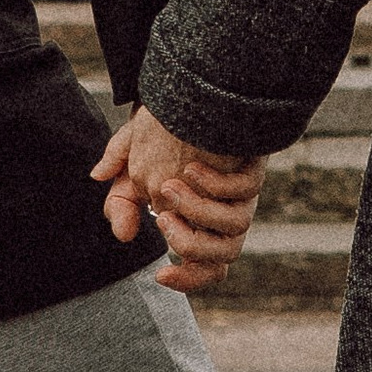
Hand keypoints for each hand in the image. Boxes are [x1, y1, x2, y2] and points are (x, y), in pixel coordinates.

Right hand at [94, 107, 266, 294]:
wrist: (188, 93)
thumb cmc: (161, 135)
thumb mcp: (131, 167)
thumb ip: (121, 201)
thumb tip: (122, 235)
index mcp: (201, 222)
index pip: (206, 266)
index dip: (187, 279)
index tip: (159, 276)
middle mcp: (225, 212)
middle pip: (224, 255)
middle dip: (188, 244)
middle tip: (161, 218)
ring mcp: (240, 191)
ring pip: (236, 226)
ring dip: (199, 213)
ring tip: (169, 187)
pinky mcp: (251, 165)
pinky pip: (244, 189)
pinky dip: (217, 185)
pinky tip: (191, 168)